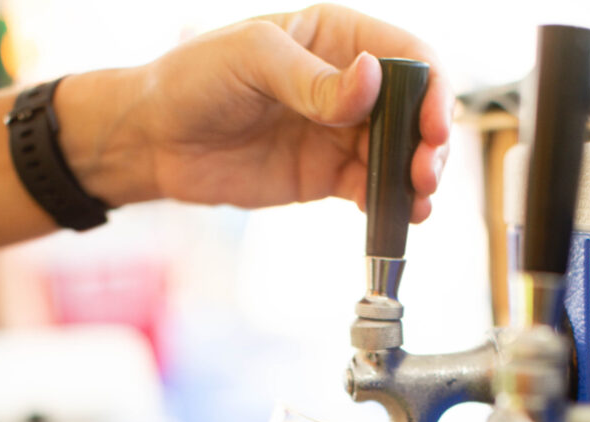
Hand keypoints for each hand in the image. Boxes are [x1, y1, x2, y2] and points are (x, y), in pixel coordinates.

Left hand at [60, 4, 452, 220]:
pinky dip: (390, 204)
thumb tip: (371, 80)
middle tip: (424, 173)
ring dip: (417, 178)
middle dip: (430, 142)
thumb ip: (313, 79)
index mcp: (336, 37)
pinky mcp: (326, 176)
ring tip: (419, 202)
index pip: (407, 55)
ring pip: (398, 154)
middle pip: (413, 110)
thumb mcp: (252, 61)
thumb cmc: (195, 80)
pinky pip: (371, 189)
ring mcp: (339, 133)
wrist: (157, 141)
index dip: (432, 89)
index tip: (433, 126)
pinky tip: (399, 217)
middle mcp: (347, 84)